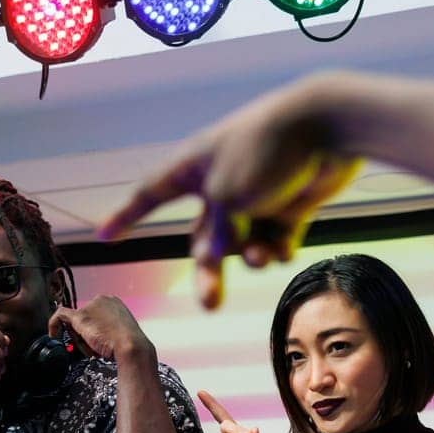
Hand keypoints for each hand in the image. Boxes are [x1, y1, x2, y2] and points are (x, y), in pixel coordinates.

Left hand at [47, 296, 151, 362]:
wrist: (131, 347)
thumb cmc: (129, 344)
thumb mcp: (121, 333)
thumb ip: (107, 330)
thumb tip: (97, 338)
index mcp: (113, 302)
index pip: (93, 313)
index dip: (91, 329)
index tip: (92, 339)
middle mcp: (101, 300)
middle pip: (83, 317)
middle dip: (85, 335)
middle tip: (95, 348)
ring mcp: (90, 307)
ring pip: (74, 323)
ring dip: (81, 340)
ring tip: (94, 349)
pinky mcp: (80, 316)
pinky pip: (60, 316)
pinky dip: (54, 324)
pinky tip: (53, 334)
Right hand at [100, 75, 364, 308]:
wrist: (330, 127)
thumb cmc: (268, 150)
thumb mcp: (229, 197)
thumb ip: (218, 233)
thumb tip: (215, 258)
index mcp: (194, 166)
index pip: (150, 193)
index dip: (126, 215)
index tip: (104, 235)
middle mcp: (220, 183)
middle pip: (204, 237)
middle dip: (209, 270)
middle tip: (209, 305)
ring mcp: (256, 195)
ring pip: (242, 243)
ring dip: (249, 256)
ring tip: (261, 257)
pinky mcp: (288, 205)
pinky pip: (273, 240)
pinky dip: (277, 247)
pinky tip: (284, 245)